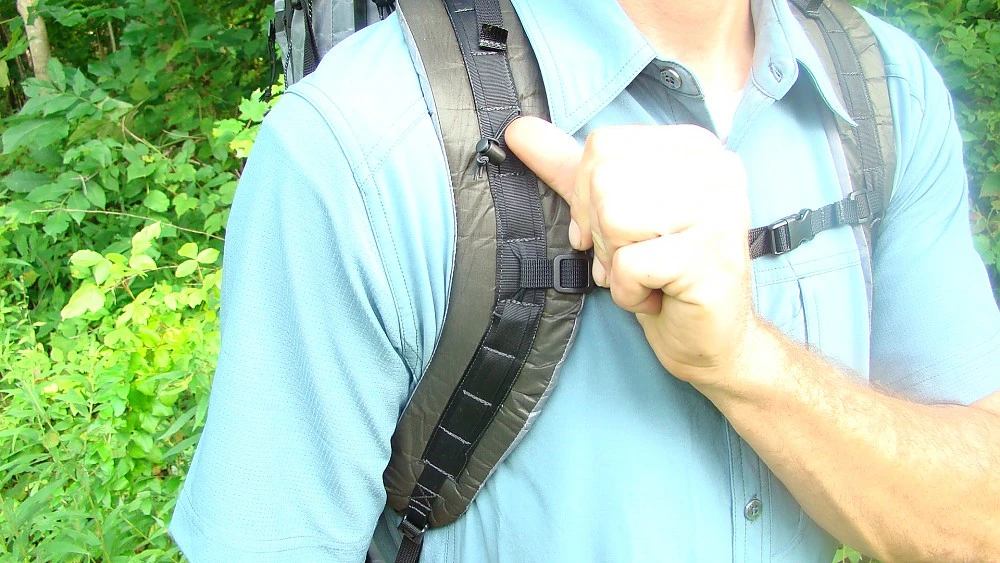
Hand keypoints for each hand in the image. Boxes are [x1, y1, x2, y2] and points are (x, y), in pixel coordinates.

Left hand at [505, 116, 759, 387]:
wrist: (709, 339)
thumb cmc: (663, 273)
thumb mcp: (611, 210)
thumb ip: (568, 166)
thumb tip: (517, 128)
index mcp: (694, 147)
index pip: (603, 146)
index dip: (588, 197)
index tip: (613, 231)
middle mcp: (716, 169)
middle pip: (605, 181)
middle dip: (603, 233)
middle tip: (634, 259)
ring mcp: (721, 211)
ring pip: (614, 218)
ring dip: (615, 263)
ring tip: (648, 275)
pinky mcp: (711, 257)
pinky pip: (629, 265)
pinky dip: (628, 292)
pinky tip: (657, 296)